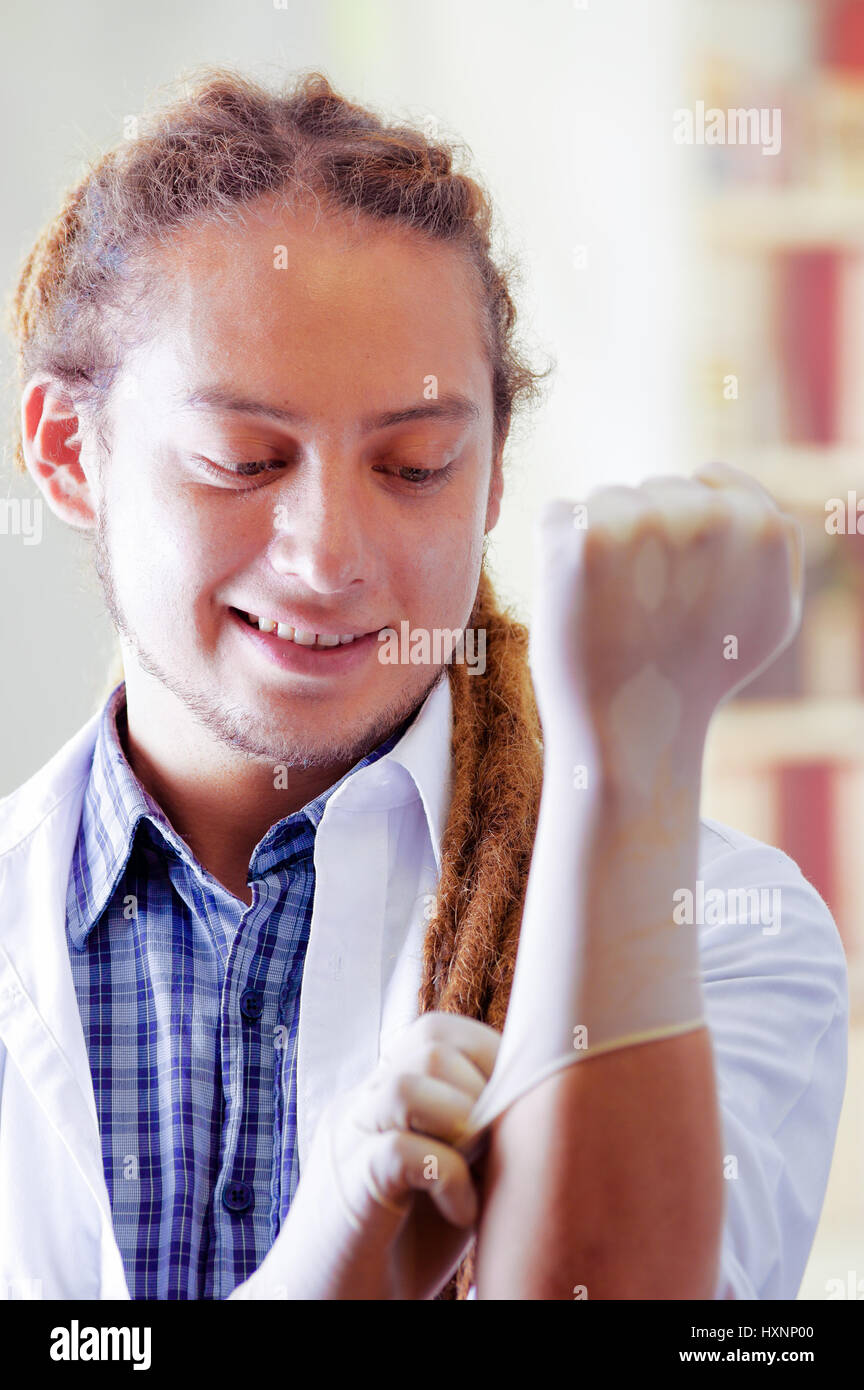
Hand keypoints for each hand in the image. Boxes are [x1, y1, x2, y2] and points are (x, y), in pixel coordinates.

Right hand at [230, 1011, 499, 1299]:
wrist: (326, 1308)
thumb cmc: (398, 1251)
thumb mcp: (452, 1180)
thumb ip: (479, 1139)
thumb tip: (540, 1105)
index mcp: (384, 1095)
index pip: (436, 1031)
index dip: (489, 1053)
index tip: (520, 1103)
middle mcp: (362, 1104)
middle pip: (429, 1040)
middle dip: (484, 1084)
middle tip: (496, 1142)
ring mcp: (350, 1140)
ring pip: (409, 1082)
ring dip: (464, 1121)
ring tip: (479, 1168)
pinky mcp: (350, 1186)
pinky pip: (402, 1150)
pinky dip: (449, 1178)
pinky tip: (461, 1212)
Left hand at [530, 461, 802, 775]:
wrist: (633, 732)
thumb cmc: (698, 679)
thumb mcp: (770, 616)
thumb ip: (775, 549)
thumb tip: (748, 500)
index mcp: (763, 527)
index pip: (709, 480)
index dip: (683, 531)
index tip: (673, 581)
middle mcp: (709, 516)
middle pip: (654, 490)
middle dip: (641, 538)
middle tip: (642, 608)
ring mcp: (644, 522)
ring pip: (604, 500)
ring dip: (598, 542)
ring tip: (610, 609)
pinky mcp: (584, 538)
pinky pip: (558, 515)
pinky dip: (555, 553)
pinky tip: (577, 603)